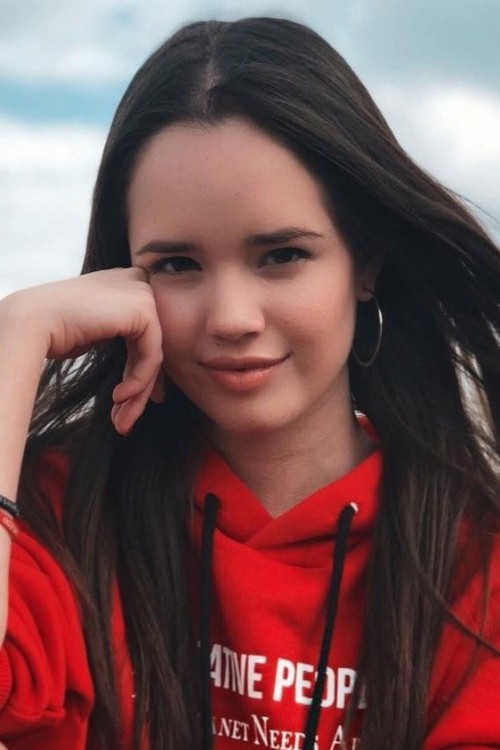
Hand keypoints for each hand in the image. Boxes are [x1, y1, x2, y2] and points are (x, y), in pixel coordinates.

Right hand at [1, 269, 163, 435]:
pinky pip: (152, 356)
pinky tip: (118, 398)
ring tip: (121, 421)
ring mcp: (141, 293)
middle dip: (140, 388)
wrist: (31, 322)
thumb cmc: (51, 331)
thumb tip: (139, 367)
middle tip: (125, 419)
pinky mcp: (144, 309)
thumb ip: (117, 338)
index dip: (140, 371)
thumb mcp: (92, 332)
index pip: (144, 333)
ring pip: (153, 356)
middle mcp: (135, 284)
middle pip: (151, 346)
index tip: (129, 401)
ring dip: (138, 393)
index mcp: (122, 286)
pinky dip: (138, 381)